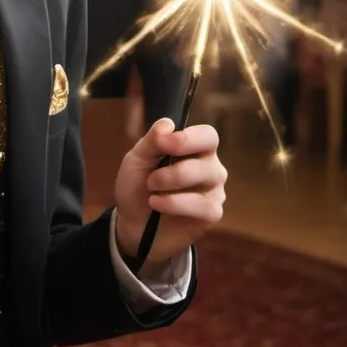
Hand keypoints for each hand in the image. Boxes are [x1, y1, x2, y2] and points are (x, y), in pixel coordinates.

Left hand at [114, 118, 226, 272]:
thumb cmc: (138, 186)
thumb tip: (168, 123)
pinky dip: (176, 204)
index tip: (163, 144)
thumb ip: (152, 140)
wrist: (133, 223)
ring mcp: (214, 191)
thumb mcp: (137, 159)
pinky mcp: (212, 214)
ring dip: (173, 185)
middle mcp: (209, 167)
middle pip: (208, 160)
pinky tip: (158, 205)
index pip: (208, 135)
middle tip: (151, 179)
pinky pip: (205, 206)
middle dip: (174, 170)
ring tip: (152, 192)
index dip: (188, 138)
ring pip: (209, 180)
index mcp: (194, 148)